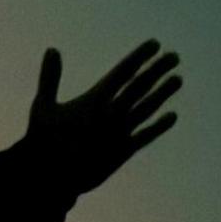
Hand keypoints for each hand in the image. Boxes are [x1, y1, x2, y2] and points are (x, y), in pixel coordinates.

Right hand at [23, 39, 180, 195]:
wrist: (49, 176)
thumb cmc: (42, 139)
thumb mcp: (42, 105)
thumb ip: (50, 76)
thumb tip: (52, 49)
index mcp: (93, 100)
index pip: (123, 72)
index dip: (140, 57)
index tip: (155, 44)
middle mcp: (111, 113)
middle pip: (140, 86)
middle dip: (158, 69)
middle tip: (174, 56)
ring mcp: (120, 132)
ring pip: (147, 108)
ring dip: (163, 93)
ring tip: (177, 79)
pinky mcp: (123, 151)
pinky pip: (146, 136)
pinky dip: (159, 126)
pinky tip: (172, 116)